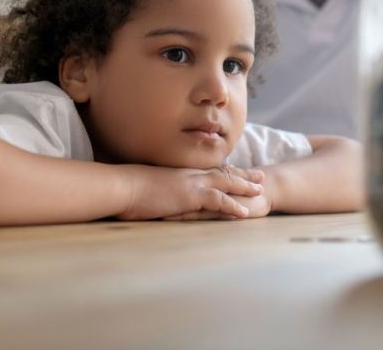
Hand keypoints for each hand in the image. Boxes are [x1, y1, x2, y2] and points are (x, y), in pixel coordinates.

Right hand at [117, 165, 264, 220]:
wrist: (122, 186)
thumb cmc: (128, 189)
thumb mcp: (148, 188)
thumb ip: (160, 190)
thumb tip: (161, 196)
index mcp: (180, 173)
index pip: (208, 170)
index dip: (225, 171)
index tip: (238, 170)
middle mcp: (189, 175)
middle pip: (222, 172)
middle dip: (242, 175)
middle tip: (260, 176)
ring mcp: (191, 183)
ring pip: (225, 183)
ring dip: (244, 187)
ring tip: (260, 191)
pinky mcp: (190, 196)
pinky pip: (217, 200)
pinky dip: (232, 206)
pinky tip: (244, 212)